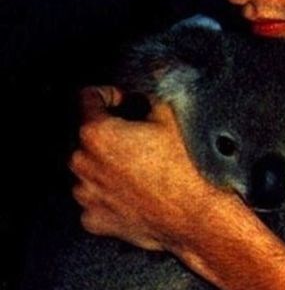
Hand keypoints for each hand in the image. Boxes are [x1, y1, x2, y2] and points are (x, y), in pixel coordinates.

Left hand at [70, 86, 229, 253]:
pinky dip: (109, 193)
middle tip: (140, 137)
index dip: (111, 95)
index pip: (88, 98)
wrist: (197, 217)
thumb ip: (154, 87)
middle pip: (88, 135)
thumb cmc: (185, 170)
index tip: (126, 102)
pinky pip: (95, 198)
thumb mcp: (172, 116)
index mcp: (96, 133)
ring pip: (89, 167)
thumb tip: (155, 70)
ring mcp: (86, 194)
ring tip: (140, 166)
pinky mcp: (94, 219)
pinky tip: (135, 191)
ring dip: (107, 163)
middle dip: (110, 131)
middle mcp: (82, 164)